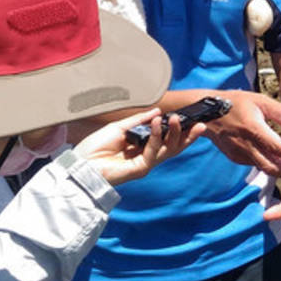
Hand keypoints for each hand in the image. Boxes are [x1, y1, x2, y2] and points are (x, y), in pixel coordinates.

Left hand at [74, 108, 201, 184]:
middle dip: (187, 136)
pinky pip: (153, 151)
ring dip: (175, 134)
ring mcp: (144, 164)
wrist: (81, 163)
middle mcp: (146, 156)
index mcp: (142, 147)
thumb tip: (157, 112)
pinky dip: (157, 137)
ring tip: (177, 119)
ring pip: (168, 150)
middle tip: (199, 124)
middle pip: (173, 147)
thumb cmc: (95, 147)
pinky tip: (158, 124)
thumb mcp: (119, 127)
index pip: (167, 140)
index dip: (180, 131)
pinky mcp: (140, 169)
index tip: (191, 120)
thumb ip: (139, 120)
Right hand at [204, 90, 280, 177]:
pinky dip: (268, 164)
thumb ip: (280, 113)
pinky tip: (278, 161)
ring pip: (264, 167)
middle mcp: (246, 145)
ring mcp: (239, 153)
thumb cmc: (236, 103)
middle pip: (272, 167)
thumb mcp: (260, 100)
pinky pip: (255, 163)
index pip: (278, 149)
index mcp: (254, 129)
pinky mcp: (234, 157)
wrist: (207, 113)